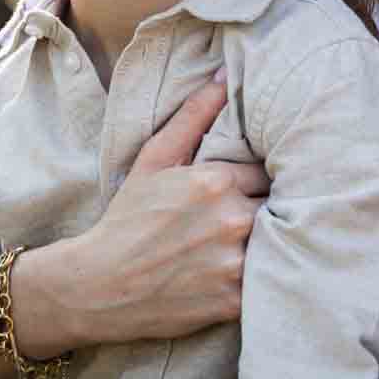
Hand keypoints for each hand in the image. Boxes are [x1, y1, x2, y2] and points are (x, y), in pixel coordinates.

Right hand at [40, 78, 269, 346]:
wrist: (98, 286)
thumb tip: (224, 78)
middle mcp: (232, 219)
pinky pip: (268, 282)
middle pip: (279, 206)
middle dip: (270, 209)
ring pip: (278, 243)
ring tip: (254, 245)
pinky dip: (262, 279)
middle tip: (256, 216)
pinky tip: (242, 273)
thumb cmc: (127, 219)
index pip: (268, 171)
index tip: (252, 189)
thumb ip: (192, 116)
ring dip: (272, 243)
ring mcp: (234, 262)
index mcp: (217, 181)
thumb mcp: (154, 160)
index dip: (261, 181)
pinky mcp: (234, 299)